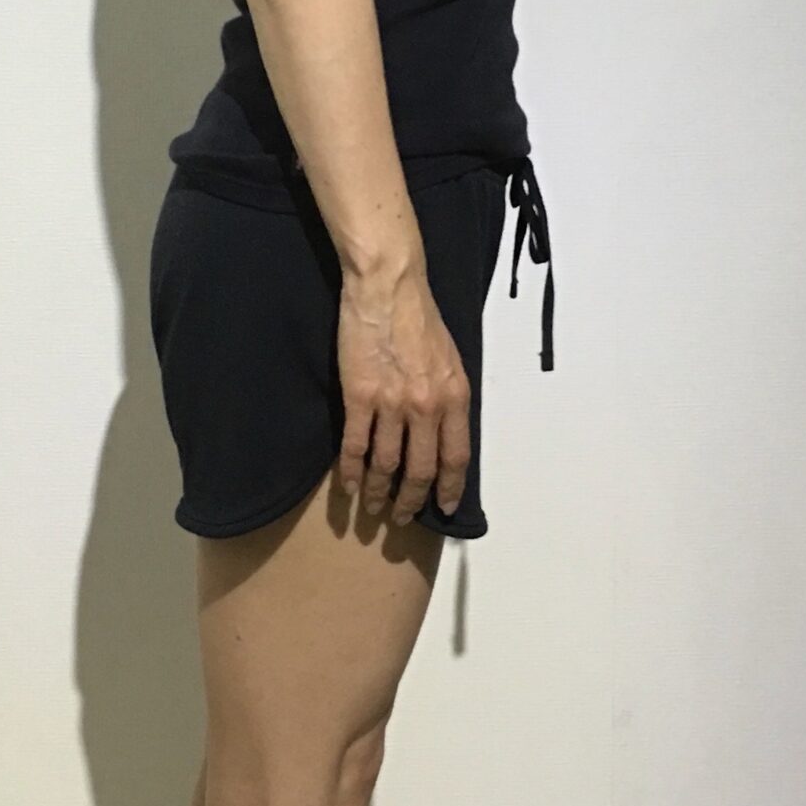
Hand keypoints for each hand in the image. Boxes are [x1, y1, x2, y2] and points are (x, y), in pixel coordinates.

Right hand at [336, 262, 472, 524]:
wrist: (388, 288)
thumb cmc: (419, 317)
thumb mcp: (451, 360)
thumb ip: (449, 397)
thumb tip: (445, 431)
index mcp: (454, 397)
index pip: (456, 457)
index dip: (449, 488)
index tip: (444, 507)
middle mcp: (426, 407)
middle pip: (420, 470)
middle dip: (411, 500)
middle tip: (404, 517)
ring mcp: (392, 404)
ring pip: (386, 464)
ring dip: (379, 492)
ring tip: (374, 507)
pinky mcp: (359, 397)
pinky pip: (355, 446)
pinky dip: (351, 471)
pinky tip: (349, 485)